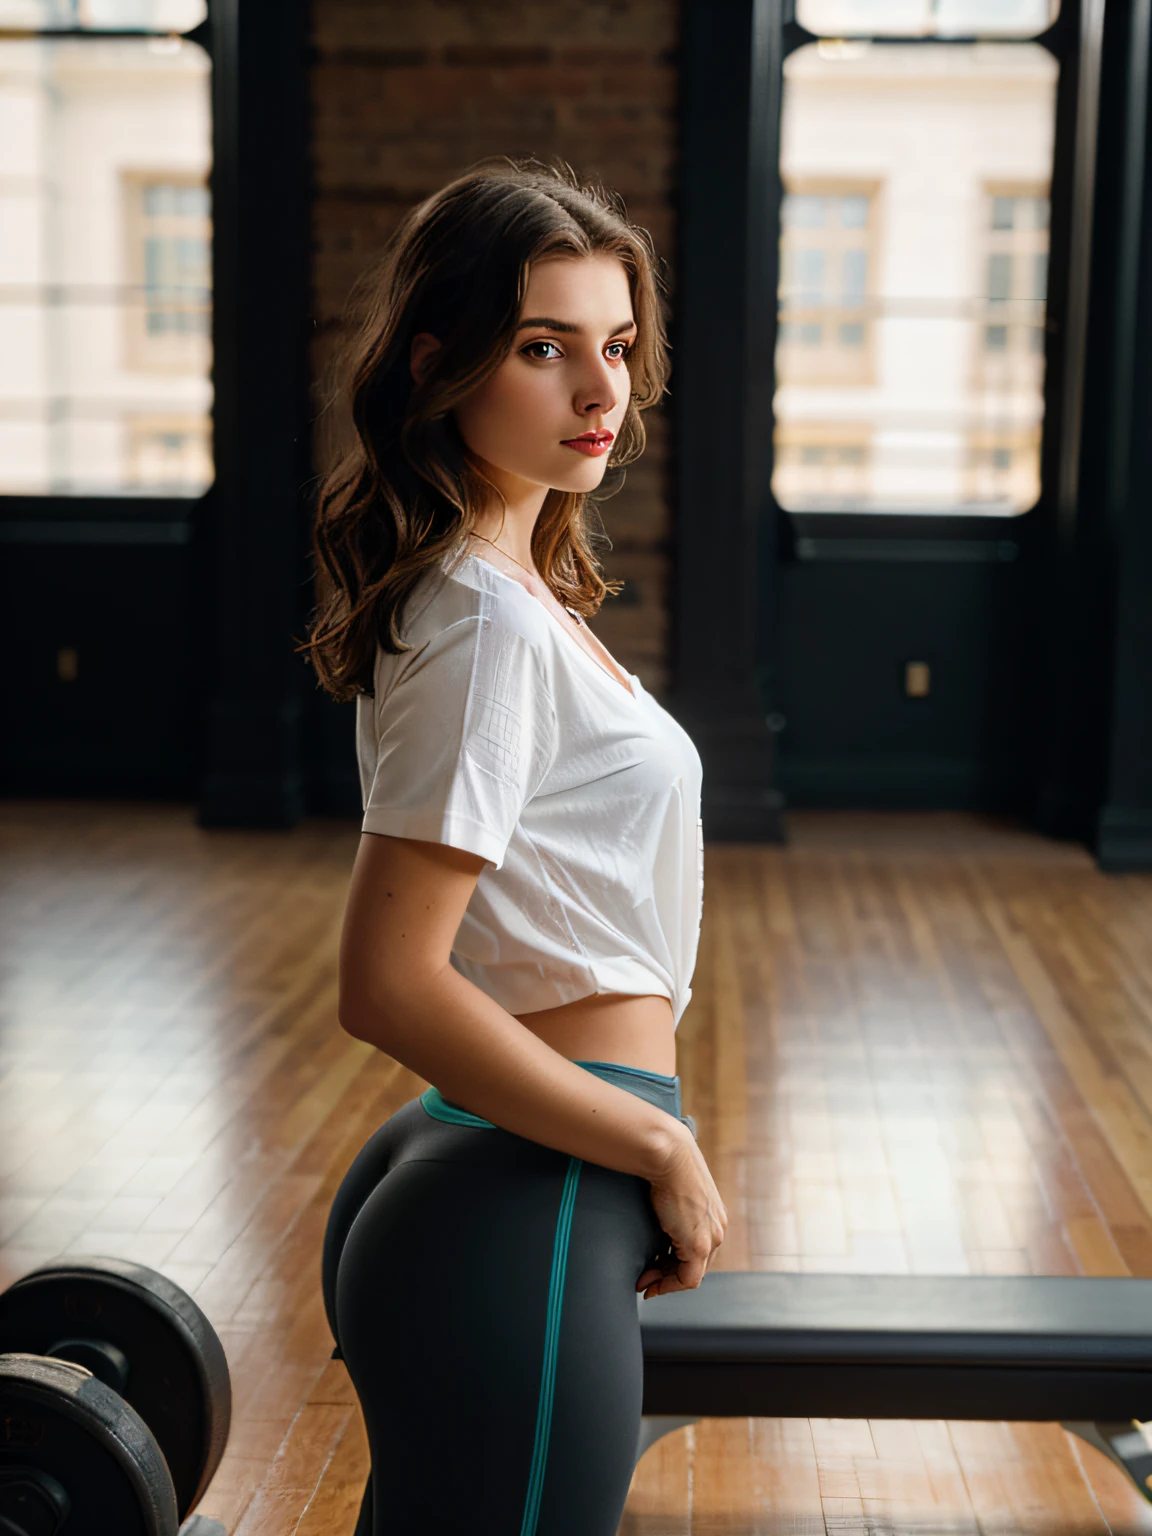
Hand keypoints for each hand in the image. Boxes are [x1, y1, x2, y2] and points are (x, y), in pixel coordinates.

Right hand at [636, 1124, 726, 1298]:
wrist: (669, 1156)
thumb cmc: (666, 1167)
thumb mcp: (674, 1190)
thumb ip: (673, 1208)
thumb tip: (657, 1216)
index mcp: (714, 1216)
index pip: (697, 1250)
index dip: (674, 1262)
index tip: (653, 1267)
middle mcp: (717, 1230)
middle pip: (695, 1265)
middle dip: (668, 1275)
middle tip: (645, 1279)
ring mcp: (711, 1238)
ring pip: (691, 1274)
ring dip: (665, 1281)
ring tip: (644, 1282)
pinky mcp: (699, 1245)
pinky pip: (687, 1279)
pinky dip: (667, 1285)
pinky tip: (649, 1284)